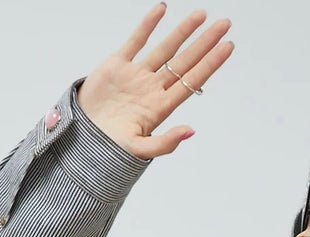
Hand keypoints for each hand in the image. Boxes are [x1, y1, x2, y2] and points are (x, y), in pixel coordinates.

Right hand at [76, 3, 234, 159]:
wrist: (82, 138)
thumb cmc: (110, 147)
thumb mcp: (139, 150)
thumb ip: (165, 143)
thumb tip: (190, 131)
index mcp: (161, 107)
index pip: (192, 81)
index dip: (210, 64)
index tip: (227, 47)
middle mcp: (153, 89)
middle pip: (185, 61)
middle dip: (205, 43)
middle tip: (224, 25)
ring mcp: (137, 75)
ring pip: (165, 48)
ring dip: (183, 31)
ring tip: (202, 15)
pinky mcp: (117, 65)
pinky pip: (136, 41)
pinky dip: (148, 25)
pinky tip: (162, 10)